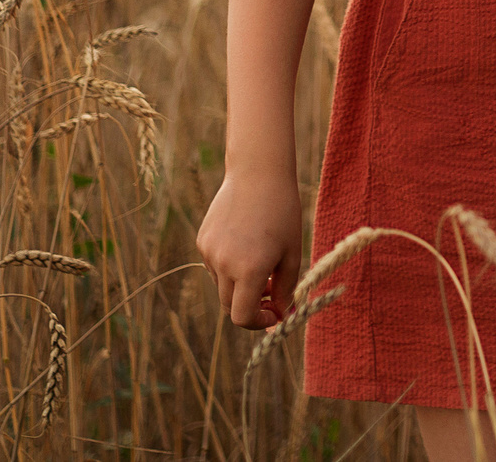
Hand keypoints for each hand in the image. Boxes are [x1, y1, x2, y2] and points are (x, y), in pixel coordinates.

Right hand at [196, 168, 305, 330]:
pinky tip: (247, 241)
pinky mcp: (202, 240)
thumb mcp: (292, 253)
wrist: (258, 174)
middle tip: (274, 291)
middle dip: (252, 305)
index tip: (275, 314)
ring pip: (222, 285)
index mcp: (249, 270)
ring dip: (241, 284)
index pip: (243, 317)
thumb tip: (283, 315)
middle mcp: (224, 264)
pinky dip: (230, 266)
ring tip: (263, 260)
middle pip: (230, 305)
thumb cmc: (283, 212)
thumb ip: (287, 288)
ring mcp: (209, 252)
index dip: (259, 322)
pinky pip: (215, 266)